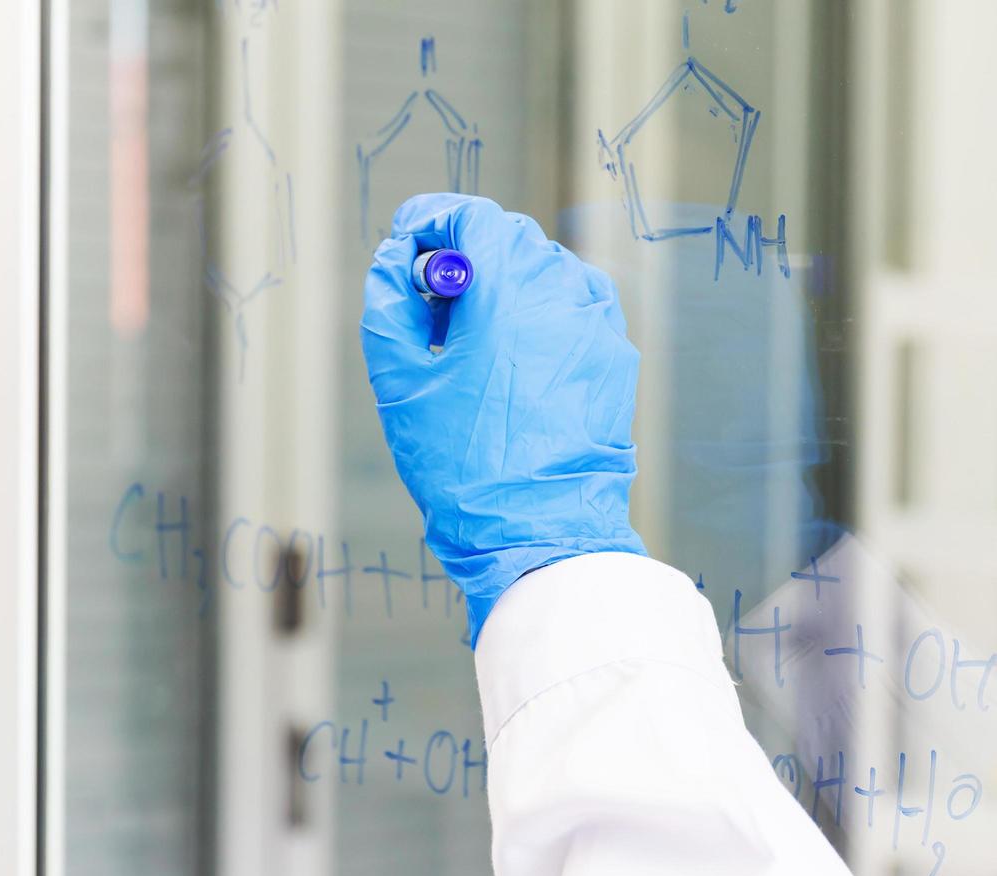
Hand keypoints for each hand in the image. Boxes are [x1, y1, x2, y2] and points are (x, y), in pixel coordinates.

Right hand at [360, 194, 645, 646]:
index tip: (406, 238)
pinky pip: (573, 306)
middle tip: (427, 302)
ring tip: (469, 339)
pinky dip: (539, 310)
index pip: (474, 217)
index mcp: (507, 295)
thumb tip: (395, 256)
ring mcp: (597, 326)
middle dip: (464, 252)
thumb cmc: (460, 464)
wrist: (535, 533)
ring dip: (503, 281)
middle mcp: (562, 297)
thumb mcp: (400, 383)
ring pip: (545, 269)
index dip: (432, 217)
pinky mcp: (614, 356)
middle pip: (510, 236)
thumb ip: (388, 303)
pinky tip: (511, 357)